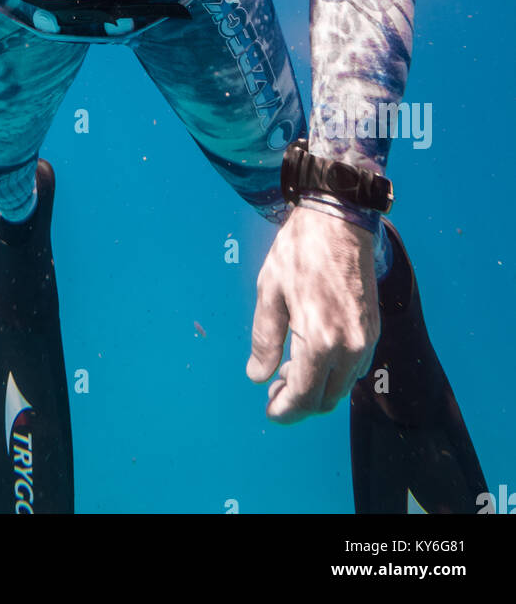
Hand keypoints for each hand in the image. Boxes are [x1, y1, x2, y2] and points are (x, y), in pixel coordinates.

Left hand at [246, 205, 379, 422]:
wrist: (338, 220)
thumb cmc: (299, 252)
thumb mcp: (269, 293)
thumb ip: (264, 340)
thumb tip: (257, 376)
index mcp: (320, 341)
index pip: (303, 396)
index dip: (284, 410)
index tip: (270, 411)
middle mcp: (349, 347)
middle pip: (325, 399)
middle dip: (299, 403)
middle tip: (275, 391)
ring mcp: (366, 339)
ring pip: (342, 385)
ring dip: (317, 388)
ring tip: (289, 371)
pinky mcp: (373, 329)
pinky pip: (355, 367)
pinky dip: (334, 372)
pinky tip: (313, 356)